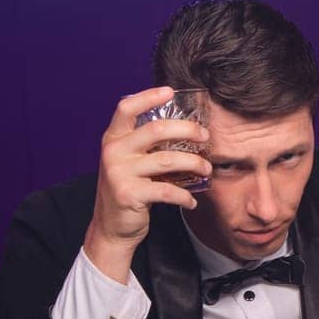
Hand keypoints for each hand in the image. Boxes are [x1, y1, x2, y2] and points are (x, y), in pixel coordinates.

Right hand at [83, 87, 210, 282]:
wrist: (112, 227)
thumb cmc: (129, 188)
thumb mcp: (130, 161)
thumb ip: (146, 144)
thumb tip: (187, 128)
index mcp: (113, 139)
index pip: (126, 109)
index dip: (148, 96)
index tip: (170, 92)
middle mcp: (114, 152)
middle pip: (157, 129)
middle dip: (188, 130)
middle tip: (205, 137)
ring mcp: (120, 173)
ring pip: (168, 160)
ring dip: (195, 164)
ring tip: (206, 169)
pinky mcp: (129, 194)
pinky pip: (168, 190)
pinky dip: (185, 196)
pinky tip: (192, 200)